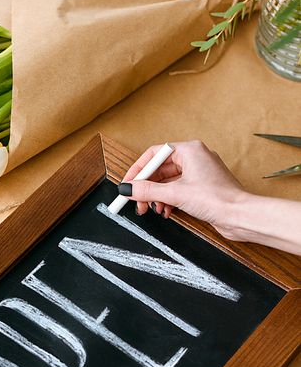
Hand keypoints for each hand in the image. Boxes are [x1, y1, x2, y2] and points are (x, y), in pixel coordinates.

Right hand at [122, 140, 250, 240]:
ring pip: (168, 182)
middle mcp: (194, 158)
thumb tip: (128, 188)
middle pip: (160, 170)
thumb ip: (148, 190)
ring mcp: (199, 173)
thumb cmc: (218, 199)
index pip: (154, 154)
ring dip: (157, 197)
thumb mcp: (175, 194)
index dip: (138, 170)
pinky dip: (168, 201)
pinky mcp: (201, 188)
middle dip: (147, 188)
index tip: (127, 184)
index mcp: (190, 150)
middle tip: (137, 201)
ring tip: (151, 209)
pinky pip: (177, 191)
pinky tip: (166, 211)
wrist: (239, 216)